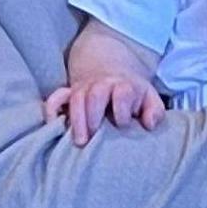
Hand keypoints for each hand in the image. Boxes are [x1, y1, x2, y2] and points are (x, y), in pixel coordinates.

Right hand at [42, 75, 165, 144]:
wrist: (110, 66)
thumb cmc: (132, 92)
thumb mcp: (149, 97)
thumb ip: (154, 111)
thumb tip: (149, 125)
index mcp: (124, 85)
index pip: (123, 92)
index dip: (123, 109)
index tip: (123, 124)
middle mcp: (102, 85)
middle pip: (96, 94)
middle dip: (94, 115)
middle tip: (94, 138)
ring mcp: (84, 88)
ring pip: (76, 98)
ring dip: (76, 119)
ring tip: (80, 141)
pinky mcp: (69, 93)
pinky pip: (55, 98)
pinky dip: (52, 110)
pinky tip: (54, 126)